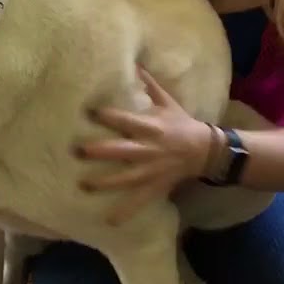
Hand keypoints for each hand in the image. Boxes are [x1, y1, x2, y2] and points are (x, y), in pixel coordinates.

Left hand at [77, 66, 215, 224]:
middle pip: (122, 150)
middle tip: (78, 151)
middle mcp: (149, 149)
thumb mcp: (168, 101)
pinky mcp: (156, 186)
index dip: (108, 116)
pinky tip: (109, 221)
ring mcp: (152, 170)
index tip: (88, 112)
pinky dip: (125, 212)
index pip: (126, 120)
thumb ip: (149, 85)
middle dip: (100, 151)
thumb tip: (135, 63)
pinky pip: (139, 200)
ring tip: (83, 184)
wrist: (205, 149)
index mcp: (151, 126)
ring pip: (126, 178)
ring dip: (105, 182)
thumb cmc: (183, 123)